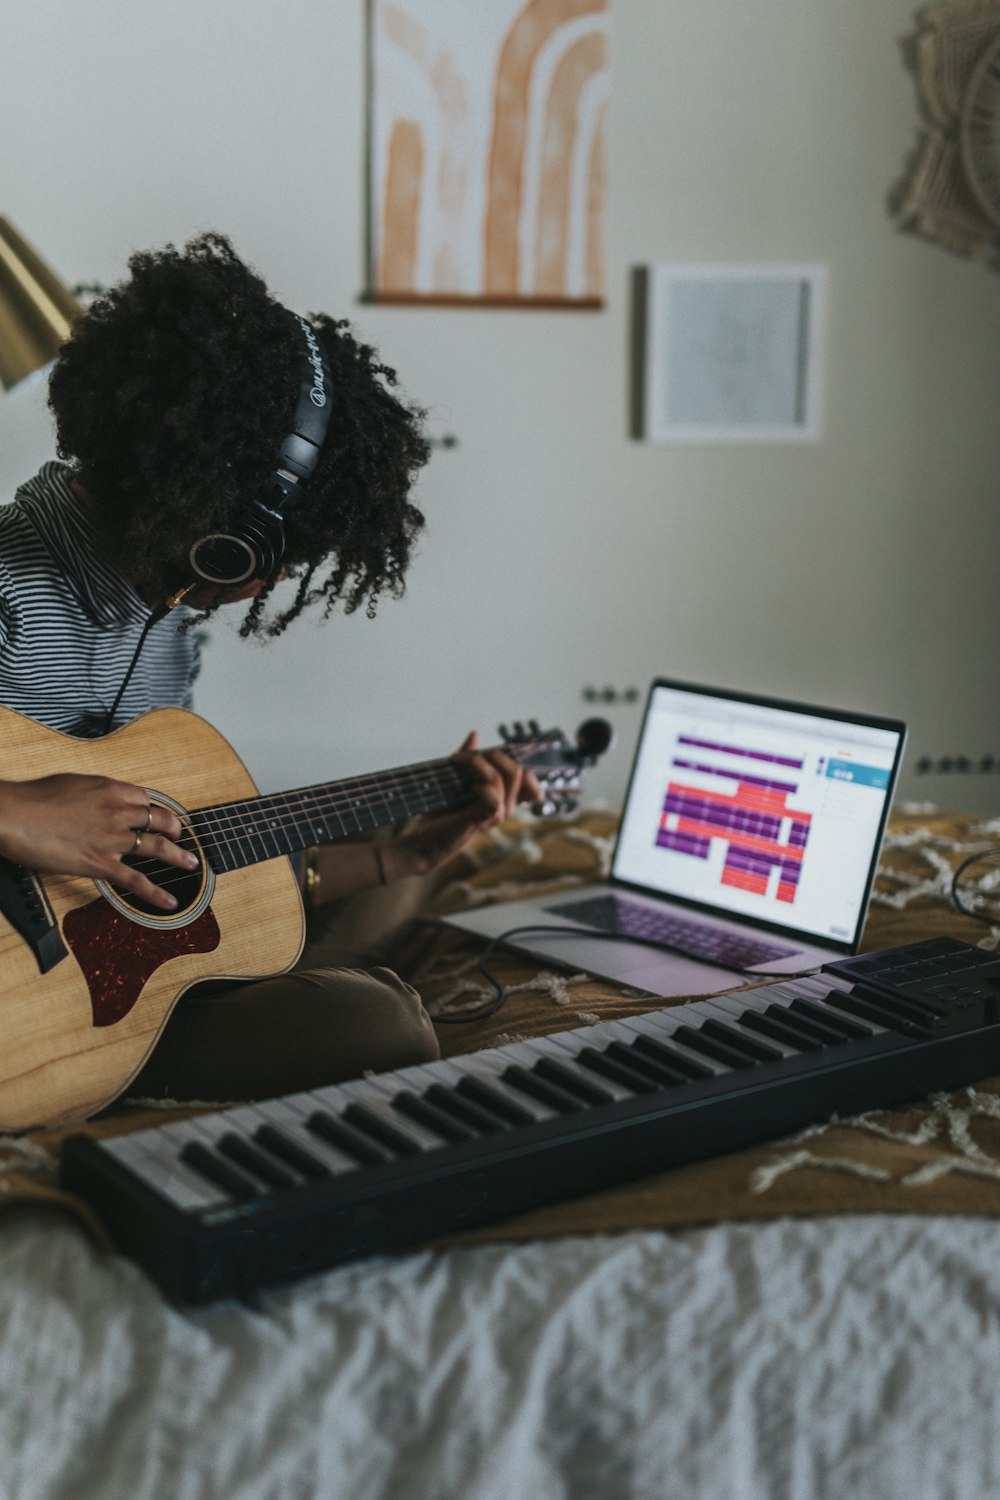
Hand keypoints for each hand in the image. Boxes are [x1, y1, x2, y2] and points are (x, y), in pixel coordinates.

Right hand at [0, 774, 196, 912]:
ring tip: (192, 862)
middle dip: (174, 828)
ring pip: (157, 847)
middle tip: (181, 835)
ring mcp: (113, 839)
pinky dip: (156, 893)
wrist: (15, 816)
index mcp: (111, 789)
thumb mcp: (72, 783)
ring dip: (178, 856)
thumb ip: (93, 793)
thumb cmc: (35, 798)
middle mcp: (118, 812)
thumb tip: (98, 801)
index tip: (156, 814)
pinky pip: (136, 880)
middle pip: (158, 820)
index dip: (153, 808)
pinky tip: (170, 901)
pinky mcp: (101, 864)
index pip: (144, 799)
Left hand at [387, 731, 542, 878]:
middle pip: (518, 772)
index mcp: (505, 800)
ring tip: (456, 761)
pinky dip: (480, 785)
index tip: (489, 754)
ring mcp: (495, 816)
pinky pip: (493, 798)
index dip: (518, 762)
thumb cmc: (441, 814)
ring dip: (477, 763)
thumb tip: (475, 734)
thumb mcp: (457, 781)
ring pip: (503, 778)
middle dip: (493, 754)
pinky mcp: (480, 821)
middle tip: (465, 756)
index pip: (531, 782)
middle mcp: (506, 808)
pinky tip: (467, 786)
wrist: (424, 842)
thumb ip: (469, 759)